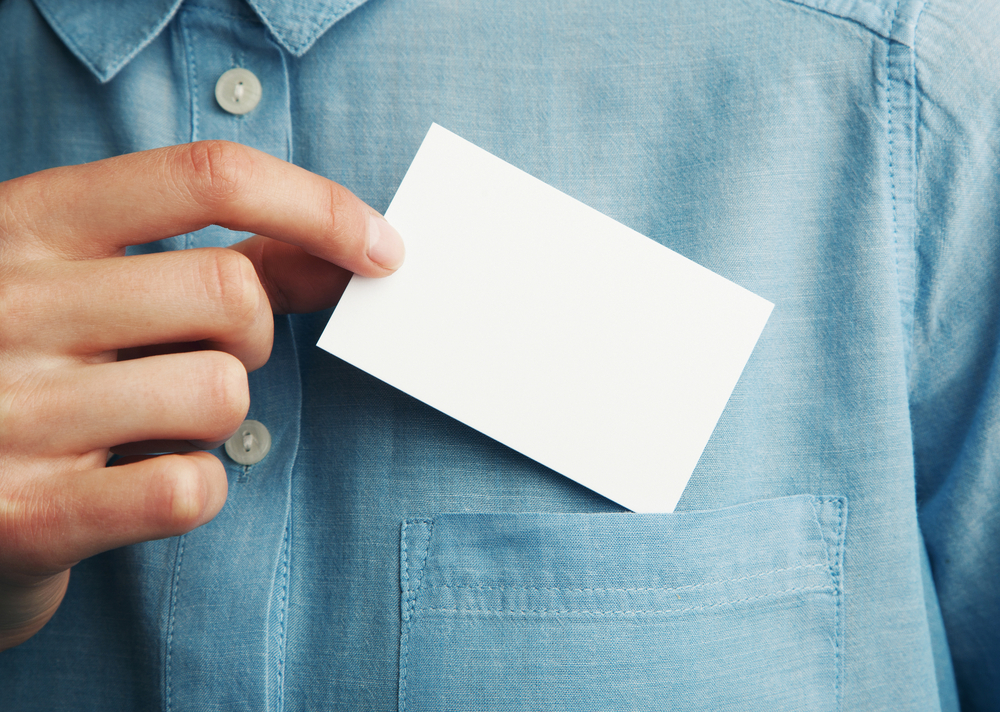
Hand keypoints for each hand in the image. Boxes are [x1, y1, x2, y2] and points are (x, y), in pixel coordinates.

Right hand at [0, 141, 403, 649]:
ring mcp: (8, 411)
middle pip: (230, 291)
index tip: (383, 249)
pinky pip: (189, 489)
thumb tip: (349, 255)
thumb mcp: (96, 284)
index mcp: (26, 222)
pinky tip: (139, 481)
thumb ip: (223, 262)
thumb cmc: (36, 370)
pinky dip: (195, 488)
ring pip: (221, 392)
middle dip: (252, 335)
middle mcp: (7, 303)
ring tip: (147, 423)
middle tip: (203, 358)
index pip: (204, 176)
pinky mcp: (25, 516)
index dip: (317, 205)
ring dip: (217, 416)